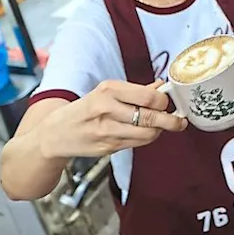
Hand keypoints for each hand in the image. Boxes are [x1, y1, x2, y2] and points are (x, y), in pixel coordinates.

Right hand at [37, 80, 185, 158]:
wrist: (54, 135)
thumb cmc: (83, 110)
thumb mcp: (105, 92)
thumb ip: (134, 91)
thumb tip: (160, 86)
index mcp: (108, 90)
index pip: (148, 96)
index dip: (165, 101)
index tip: (169, 101)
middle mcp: (107, 109)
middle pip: (150, 117)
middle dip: (170, 120)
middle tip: (179, 120)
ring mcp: (107, 131)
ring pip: (147, 134)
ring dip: (159, 131)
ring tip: (161, 126)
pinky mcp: (108, 148)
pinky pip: (137, 144)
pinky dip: (146, 138)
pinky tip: (145, 133)